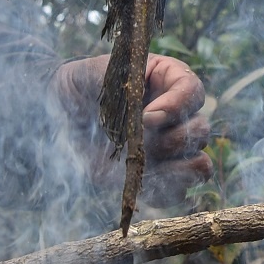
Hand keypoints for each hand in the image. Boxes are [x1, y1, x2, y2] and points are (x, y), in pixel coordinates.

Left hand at [53, 53, 213, 185]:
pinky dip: (166, 190)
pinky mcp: (157, 175)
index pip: (193, 92)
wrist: (61, 111)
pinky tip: (142, 180)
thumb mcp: (97, 72)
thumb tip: (146, 107)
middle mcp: (177, 116)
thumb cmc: (83, 85)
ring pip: (200, 163)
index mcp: (169, 82)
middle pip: (201, 130)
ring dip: (176, 166)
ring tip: (144, 160)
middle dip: (172, 138)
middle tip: (139, 139)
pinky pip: (180, 191)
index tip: (146, 117)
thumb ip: (123, 81)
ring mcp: (169, 148)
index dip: (177, 106)